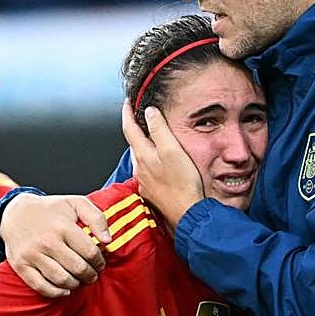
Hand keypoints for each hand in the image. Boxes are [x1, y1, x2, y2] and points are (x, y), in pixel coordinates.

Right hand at [1, 192, 111, 296]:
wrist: (16, 213)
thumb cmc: (50, 210)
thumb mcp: (76, 203)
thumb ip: (96, 218)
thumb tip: (108, 241)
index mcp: (63, 226)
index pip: (90, 252)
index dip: (100, 261)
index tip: (100, 263)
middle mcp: (47, 241)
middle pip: (78, 268)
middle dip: (90, 275)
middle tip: (92, 275)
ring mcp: (32, 255)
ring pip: (62, 280)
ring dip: (76, 284)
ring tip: (79, 280)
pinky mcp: (21, 266)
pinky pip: (42, 287)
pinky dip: (56, 292)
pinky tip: (65, 289)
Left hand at [121, 102, 204, 226]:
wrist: (187, 213)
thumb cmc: (183, 184)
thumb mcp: (173, 150)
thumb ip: (159, 129)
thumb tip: (149, 112)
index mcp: (143, 155)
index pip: (129, 128)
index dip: (127, 113)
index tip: (127, 102)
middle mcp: (140, 168)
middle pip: (133, 143)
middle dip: (135, 129)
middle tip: (140, 117)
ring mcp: (144, 182)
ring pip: (140, 158)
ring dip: (143, 146)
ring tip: (151, 138)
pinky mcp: (151, 192)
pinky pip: (147, 172)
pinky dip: (150, 162)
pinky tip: (160, 164)